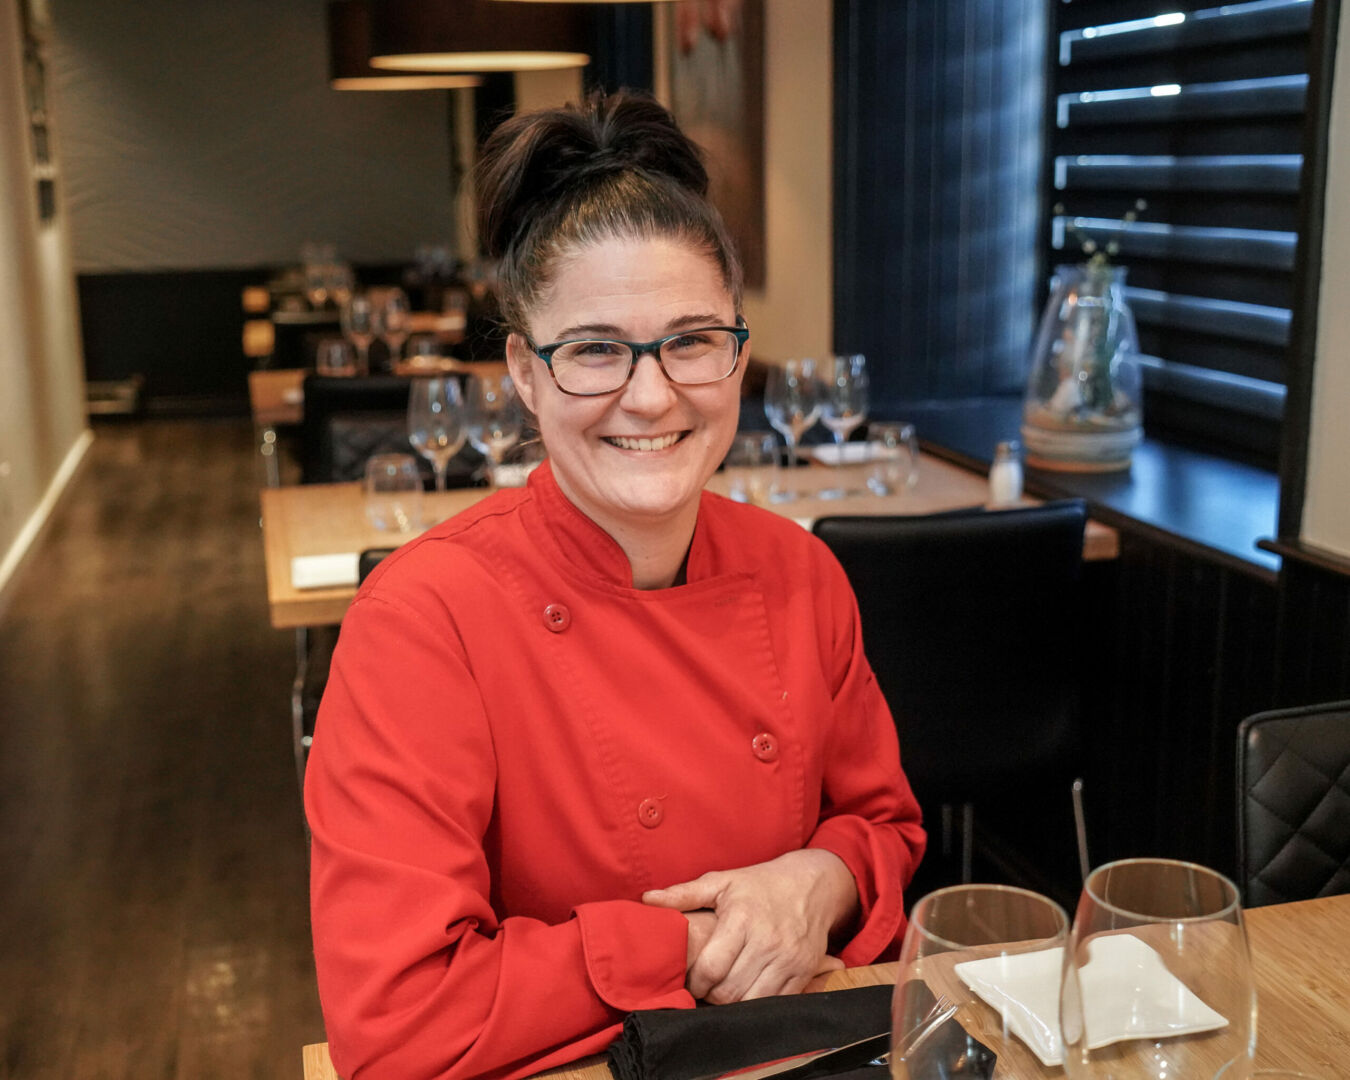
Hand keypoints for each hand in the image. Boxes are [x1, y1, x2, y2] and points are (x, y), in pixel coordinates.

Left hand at [644, 849, 857, 1003]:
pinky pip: (778, 1002)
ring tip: (725, 992)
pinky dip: (759, 1004)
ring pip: (752, 1001)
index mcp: (742, 917)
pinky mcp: (804, 970)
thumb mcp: (721, 882)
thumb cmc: (759, 884)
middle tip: (705, 989)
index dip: (695, 982)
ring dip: (734, 1004)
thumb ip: (683, 893)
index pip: (711, 968)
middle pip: (730, 991)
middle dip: (711, 996)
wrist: (811, 884)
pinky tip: (748, 992)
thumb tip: (647, 899)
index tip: (690, 980)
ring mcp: (789, 957)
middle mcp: (767, 939)